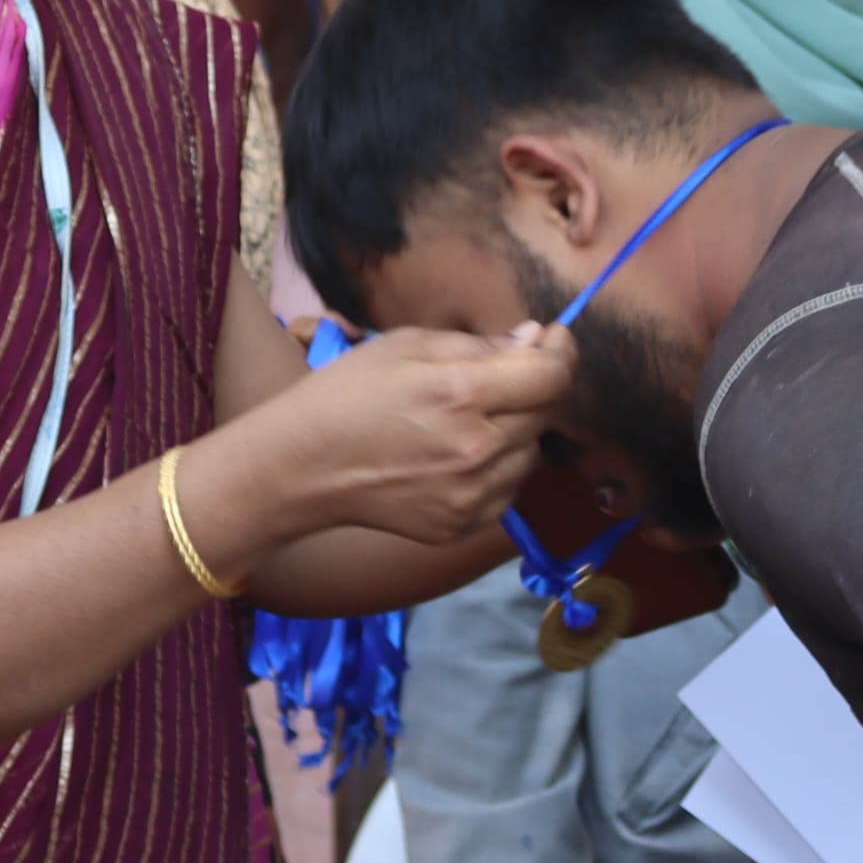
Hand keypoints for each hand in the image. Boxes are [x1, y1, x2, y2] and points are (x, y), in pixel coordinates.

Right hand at [251, 325, 567, 544]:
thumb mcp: (406, 346)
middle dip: (531, 389)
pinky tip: (457, 456)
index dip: (560, 351)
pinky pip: (509, 489)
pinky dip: (498, 469)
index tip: (553, 339)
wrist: (301, 468)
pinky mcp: (463, 524)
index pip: (551, 375)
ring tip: (467, 422)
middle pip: (545, 413)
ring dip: (517, 432)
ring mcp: (472, 493)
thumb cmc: (347, 395)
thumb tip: (534, 343)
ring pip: (532, 453)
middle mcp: (476, 448)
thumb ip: (478, 345)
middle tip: (495, 381)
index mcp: (462, 394)